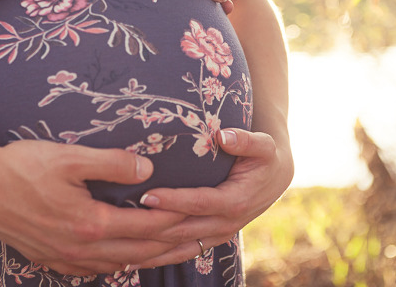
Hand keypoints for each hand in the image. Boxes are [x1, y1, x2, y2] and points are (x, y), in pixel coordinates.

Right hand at [0, 135, 187, 275]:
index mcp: (90, 223)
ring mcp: (64, 257)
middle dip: (175, 246)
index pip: (147, 226)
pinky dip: (118, 266)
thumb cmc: (20, 166)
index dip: (177, 220)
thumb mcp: (69, 157)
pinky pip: (94, 270)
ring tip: (177, 254)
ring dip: (152, 260)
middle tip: (205, 241)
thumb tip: (148, 170)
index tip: (202, 213)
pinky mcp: (50, 258)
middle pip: (140, 253)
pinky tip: (125, 262)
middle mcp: (81, 248)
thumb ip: (112, 163)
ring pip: (120, 265)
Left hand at [132, 128, 293, 266]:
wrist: (275, 177)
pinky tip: (133, 260)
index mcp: (235, 200)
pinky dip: (159, 257)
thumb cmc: (264, 157)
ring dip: (151, 251)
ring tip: (120, 251)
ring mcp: (218, 234)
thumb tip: (223, 135)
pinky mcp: (210, 239)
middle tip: (120, 221)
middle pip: (183, 230)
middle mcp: (226, 223)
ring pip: (180, 248)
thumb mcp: (263, 145)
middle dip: (151, 227)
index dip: (173, 201)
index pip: (199, 202)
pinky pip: (183, 252)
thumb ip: (245, 140)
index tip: (146, 195)